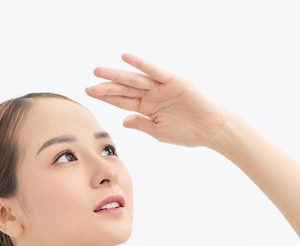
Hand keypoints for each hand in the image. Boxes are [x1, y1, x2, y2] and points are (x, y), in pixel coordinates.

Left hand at [86, 53, 227, 147]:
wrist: (211, 130)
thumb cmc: (188, 133)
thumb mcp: (159, 132)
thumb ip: (141, 124)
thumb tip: (123, 120)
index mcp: (147, 108)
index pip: (122, 101)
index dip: (106, 97)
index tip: (89, 93)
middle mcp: (152, 95)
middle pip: (124, 89)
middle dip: (106, 87)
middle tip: (88, 85)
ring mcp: (161, 87)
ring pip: (134, 80)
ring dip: (116, 75)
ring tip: (98, 72)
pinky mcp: (173, 80)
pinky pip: (153, 71)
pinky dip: (140, 63)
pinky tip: (126, 57)